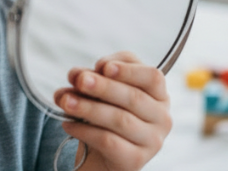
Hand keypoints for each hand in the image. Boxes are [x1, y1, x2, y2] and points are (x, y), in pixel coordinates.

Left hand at [53, 52, 171, 170]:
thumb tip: (78, 75)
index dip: (129, 70)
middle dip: (103, 87)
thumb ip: (91, 77)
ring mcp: (152, 141)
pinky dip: (84, 131)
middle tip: (80, 80)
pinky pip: (108, 141)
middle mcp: (162, 118)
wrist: (103, 154)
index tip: (104, 67)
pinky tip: (68, 124)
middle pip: (134, 97)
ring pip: (120, 119)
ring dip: (89, 108)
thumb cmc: (106, 114)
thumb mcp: (100, 90)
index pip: (153, 77)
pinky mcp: (135, 160)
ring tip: (66, 102)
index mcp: (158, 94)